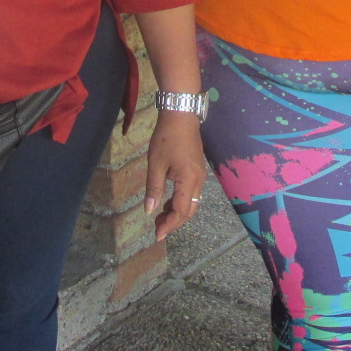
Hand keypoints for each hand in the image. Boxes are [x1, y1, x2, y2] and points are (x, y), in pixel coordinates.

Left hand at [143, 109, 206, 240]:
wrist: (181, 116)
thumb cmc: (166, 138)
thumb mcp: (156, 164)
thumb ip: (154, 189)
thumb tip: (150, 211)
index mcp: (188, 181)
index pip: (181, 211)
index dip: (169, 225)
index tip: (157, 235)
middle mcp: (199, 181)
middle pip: (189, 210)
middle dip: (174, 222)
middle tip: (157, 228)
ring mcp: (200, 176)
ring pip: (191, 203)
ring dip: (177, 212)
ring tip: (159, 217)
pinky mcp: (197, 170)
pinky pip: (191, 193)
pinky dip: (180, 201)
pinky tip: (167, 202)